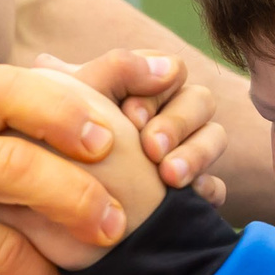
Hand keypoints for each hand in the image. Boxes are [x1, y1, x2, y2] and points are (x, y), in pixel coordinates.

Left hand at [40, 48, 227, 206]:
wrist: (58, 211)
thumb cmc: (61, 148)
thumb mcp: (74, 109)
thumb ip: (94, 77)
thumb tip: (89, 63)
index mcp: (143, 85)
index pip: (170, 69)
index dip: (155, 91)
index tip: (130, 117)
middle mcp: (170, 112)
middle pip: (200, 99)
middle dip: (177, 122)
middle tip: (151, 149)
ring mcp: (186, 150)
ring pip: (214, 136)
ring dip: (196, 153)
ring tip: (170, 177)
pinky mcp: (195, 190)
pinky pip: (217, 184)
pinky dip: (207, 187)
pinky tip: (190, 196)